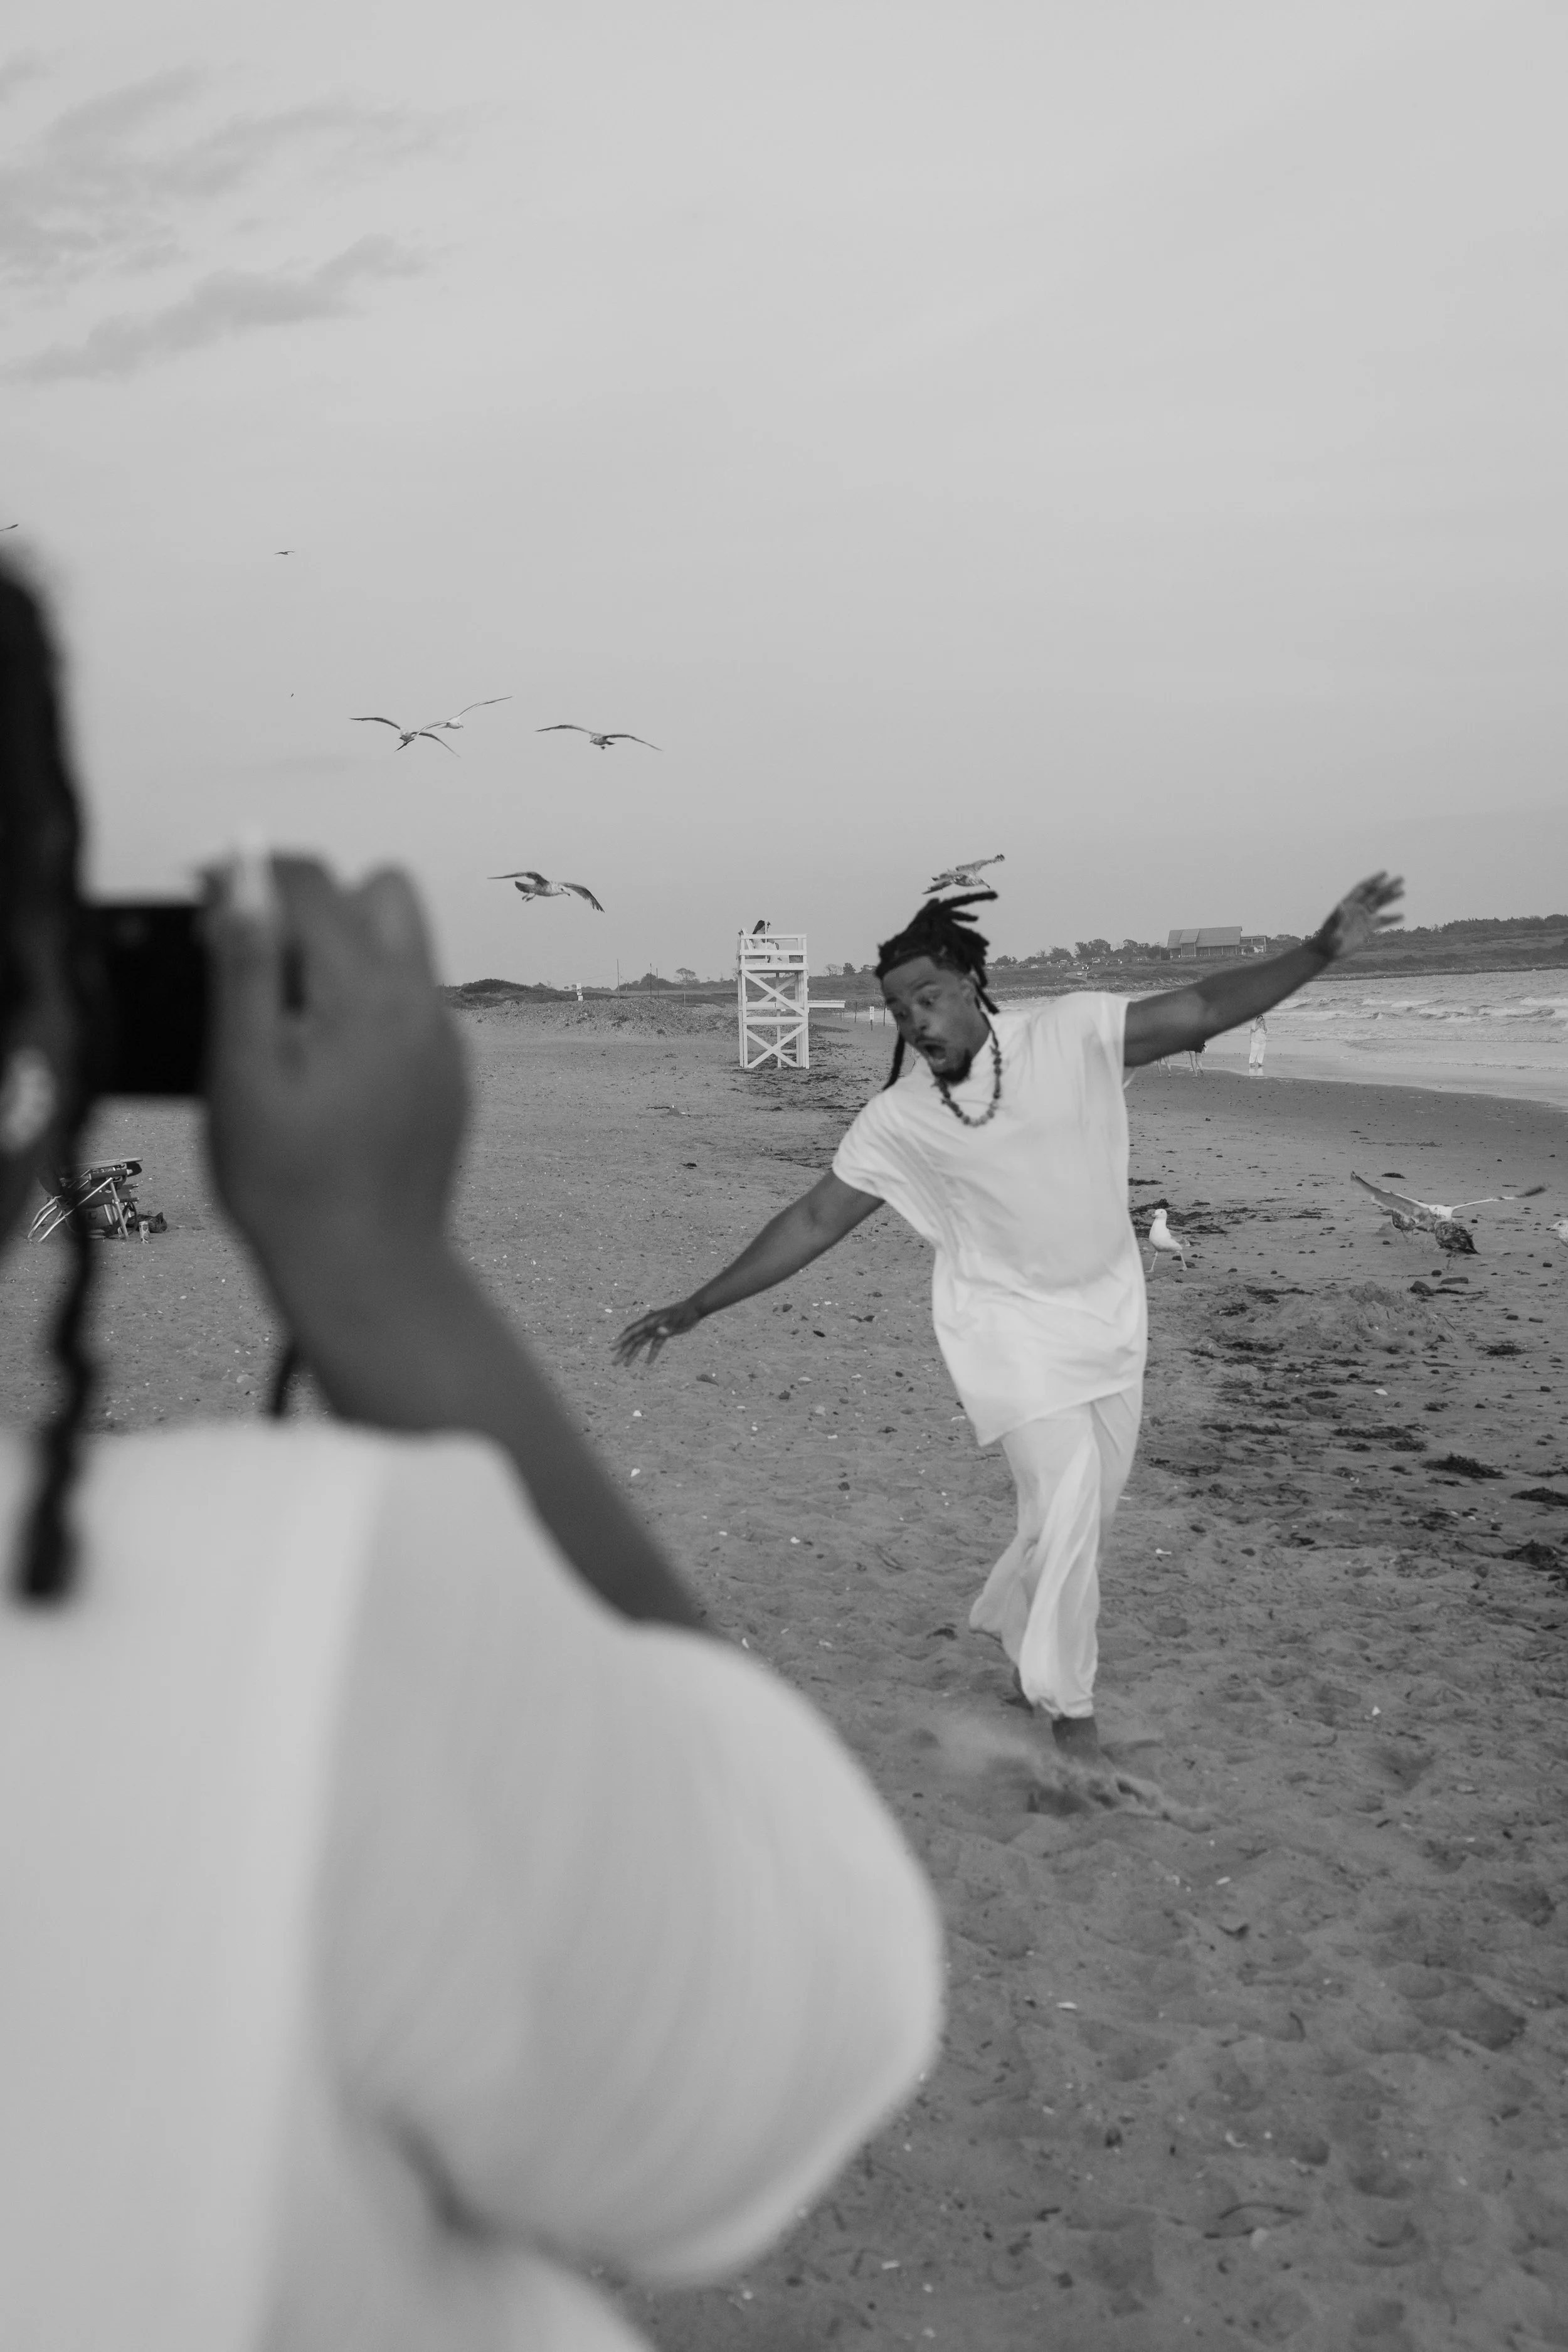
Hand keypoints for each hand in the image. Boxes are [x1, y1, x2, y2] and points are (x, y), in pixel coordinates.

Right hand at [204, 856, 466, 1300]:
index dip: (250, 876)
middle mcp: (422, 1004)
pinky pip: (412, 1005)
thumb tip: (243, 884)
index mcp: (368, 994)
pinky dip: (368, 1007)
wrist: (367, 1272)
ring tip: (288, 1021)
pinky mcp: (449, 1075)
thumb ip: (247, 968)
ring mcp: (443, 1040)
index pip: (314, 882)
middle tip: (258, 960)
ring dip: (345, 955)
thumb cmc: (290, 1186)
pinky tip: (327, 1070)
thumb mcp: (243, 1073)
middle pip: (381, 891)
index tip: (205, 902)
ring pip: (402, 948)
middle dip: (317, 904)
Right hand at [615, 1298, 703, 1366]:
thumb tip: (660, 1332)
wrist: (694, 1309)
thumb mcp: (677, 1320)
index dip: (621, 1340)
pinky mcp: (664, 1333)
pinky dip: (651, 1353)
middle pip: (633, 1340)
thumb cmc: (685, 1313)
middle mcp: (650, 1325)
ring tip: (625, 1365)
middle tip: (613, 1362)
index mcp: (650, 1321)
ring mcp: (656, 1329)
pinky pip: (654, 1345)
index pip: (632, 1332)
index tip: (612, 1348)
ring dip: (632, 1354)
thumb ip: (668, 1326)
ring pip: (640, 1343)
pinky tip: (648, 1363)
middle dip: (622, 1351)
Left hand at [1311, 871, 1403, 961]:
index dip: (1373, 880)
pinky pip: (1381, 921)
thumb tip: (1340, 906)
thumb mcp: (1331, 930)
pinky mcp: (1367, 928)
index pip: (1363, 889)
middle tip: (1401, 879)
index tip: (1385, 873)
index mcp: (1348, 905)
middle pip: (1374, 894)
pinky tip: (1402, 916)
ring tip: (1403, 891)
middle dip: (1387, 887)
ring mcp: (1362, 918)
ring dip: (1390, 898)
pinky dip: (1391, 919)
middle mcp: (1356, 908)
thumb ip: (1337, 919)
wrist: (1327, 951)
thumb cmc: (1326, 940)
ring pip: (1379, 905)